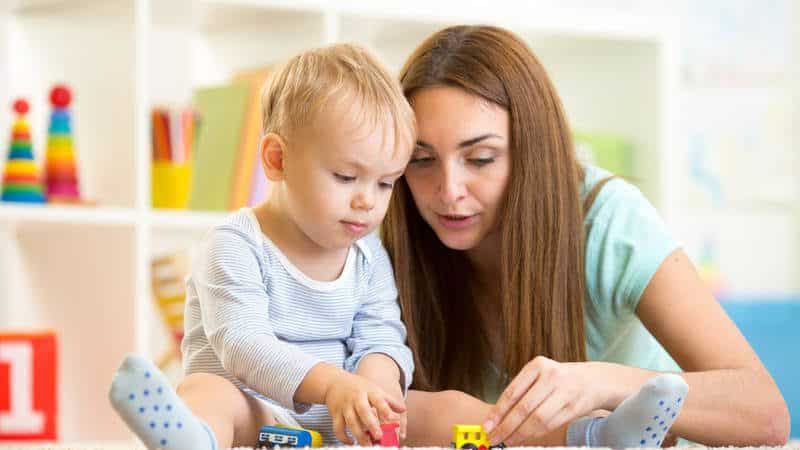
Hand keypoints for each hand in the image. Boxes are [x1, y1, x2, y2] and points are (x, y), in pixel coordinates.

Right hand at [324, 371, 405, 444]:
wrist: (334, 382)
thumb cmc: (358, 387)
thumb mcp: (374, 389)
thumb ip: (389, 400)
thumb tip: (403, 409)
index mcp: (368, 391)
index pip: (378, 400)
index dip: (386, 409)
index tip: (394, 419)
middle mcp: (356, 398)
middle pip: (363, 411)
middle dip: (371, 424)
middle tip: (379, 436)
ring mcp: (345, 406)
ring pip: (351, 421)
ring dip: (359, 434)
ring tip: (368, 445)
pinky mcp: (335, 413)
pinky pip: (338, 427)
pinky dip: (343, 437)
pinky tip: (351, 442)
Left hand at [484, 357, 603, 445]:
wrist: (594, 380)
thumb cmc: (559, 379)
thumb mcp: (540, 375)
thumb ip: (521, 392)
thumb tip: (497, 417)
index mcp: (537, 365)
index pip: (512, 392)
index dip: (498, 412)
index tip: (487, 425)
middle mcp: (551, 376)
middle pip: (524, 408)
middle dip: (506, 426)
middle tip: (495, 438)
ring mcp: (565, 392)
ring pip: (537, 419)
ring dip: (520, 434)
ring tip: (509, 441)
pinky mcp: (574, 407)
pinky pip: (550, 425)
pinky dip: (535, 434)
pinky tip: (526, 438)